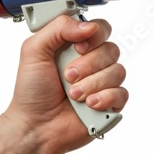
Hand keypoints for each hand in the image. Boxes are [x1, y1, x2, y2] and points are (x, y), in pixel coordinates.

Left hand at [4, 16, 127, 153]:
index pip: (100, 28)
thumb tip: (88, 26)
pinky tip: (88, 104)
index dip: (94, 36)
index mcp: (75, 45)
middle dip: (88, 64)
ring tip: (74, 94)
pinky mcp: (110, 102)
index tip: (77, 48)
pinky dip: (105, 98)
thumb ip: (58, 28)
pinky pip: (122, 93)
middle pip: (111, 49)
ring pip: (118, 71)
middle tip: (68, 76)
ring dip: (92, 84)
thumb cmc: (31, 92)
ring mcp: (102, 82)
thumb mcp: (34, 50)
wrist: (35, 127)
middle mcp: (92, 62)